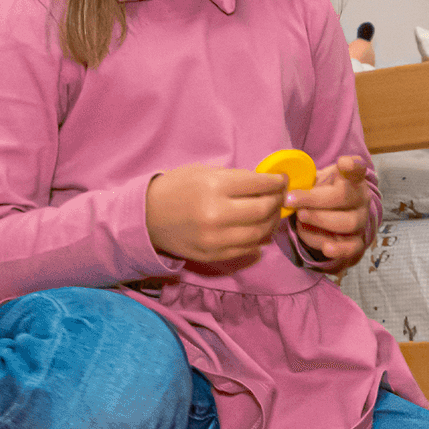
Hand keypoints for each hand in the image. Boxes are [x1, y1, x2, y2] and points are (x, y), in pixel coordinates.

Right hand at [146, 165, 287, 264]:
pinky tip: (260, 228)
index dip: (276, 182)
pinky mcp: (213, 255)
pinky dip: (259, 238)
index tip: (282, 180)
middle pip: (264, 209)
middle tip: (280, 196)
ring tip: (272, 212)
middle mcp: (216, 214)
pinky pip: (247, 248)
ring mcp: (215, 239)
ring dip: (272, 221)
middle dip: (277, 201)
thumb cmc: (176, 188)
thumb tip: (267, 183)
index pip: (259, 184)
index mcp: (214, 187)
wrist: (146, 217)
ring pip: (260, 232)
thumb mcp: (204, 172)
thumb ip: (236, 178)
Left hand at [288, 156, 373, 273]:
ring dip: (320, 220)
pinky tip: (326, 248)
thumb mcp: (313, 182)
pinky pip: (352, 247)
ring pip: (348, 222)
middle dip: (315, 199)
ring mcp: (360, 219)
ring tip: (300, 218)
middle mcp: (361, 198)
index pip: (357, 168)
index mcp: (352, 179)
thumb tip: (280, 182)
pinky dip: (340, 248)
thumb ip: (303, 180)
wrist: (329, 216)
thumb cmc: (319, 195)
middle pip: (344, 197)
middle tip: (291, 200)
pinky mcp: (358, 240)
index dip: (352, 165)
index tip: (343, 163)